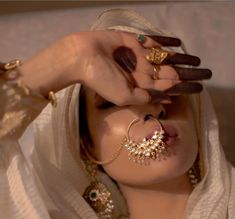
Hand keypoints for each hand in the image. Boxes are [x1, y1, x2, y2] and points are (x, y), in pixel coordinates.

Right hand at [72, 31, 211, 105]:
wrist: (83, 57)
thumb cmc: (102, 80)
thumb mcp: (125, 97)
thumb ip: (146, 98)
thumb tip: (168, 99)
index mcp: (141, 87)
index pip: (167, 88)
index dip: (184, 88)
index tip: (199, 88)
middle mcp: (142, 72)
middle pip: (170, 73)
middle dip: (188, 74)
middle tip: (206, 73)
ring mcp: (139, 57)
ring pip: (165, 58)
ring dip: (182, 58)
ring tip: (198, 59)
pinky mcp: (134, 42)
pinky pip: (154, 41)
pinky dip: (166, 41)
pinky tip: (179, 43)